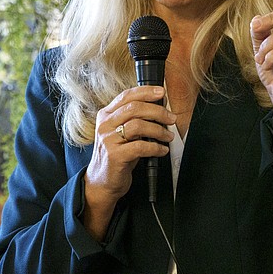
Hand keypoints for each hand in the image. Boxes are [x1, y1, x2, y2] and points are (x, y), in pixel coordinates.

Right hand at [83, 85, 174, 239]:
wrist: (102, 181)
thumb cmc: (116, 155)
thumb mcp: (121, 133)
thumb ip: (134, 119)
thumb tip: (159, 106)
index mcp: (106, 115)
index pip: (126, 96)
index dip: (146, 92)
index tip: (161, 93)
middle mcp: (105, 124)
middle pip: (135, 108)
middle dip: (158, 112)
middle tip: (171, 118)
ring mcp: (108, 140)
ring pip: (139, 126)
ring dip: (159, 130)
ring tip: (168, 136)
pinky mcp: (115, 155)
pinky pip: (141, 147)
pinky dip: (156, 148)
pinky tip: (162, 150)